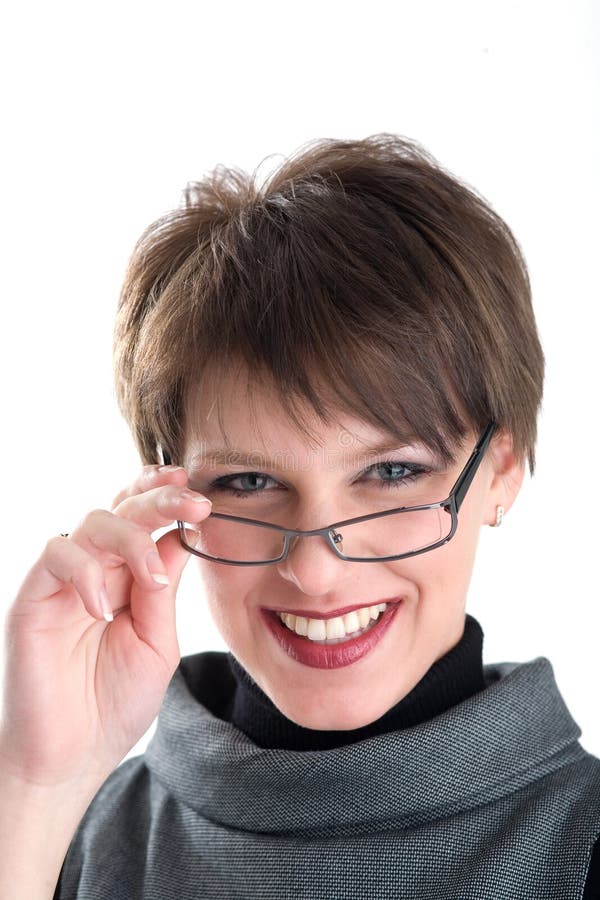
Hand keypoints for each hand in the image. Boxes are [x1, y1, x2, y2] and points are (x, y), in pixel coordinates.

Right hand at [0, 465, 211, 787]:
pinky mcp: (34, 598)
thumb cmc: (114, 703)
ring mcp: (64, 581)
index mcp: (127, 576)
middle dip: (162, 499)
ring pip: (93, 522)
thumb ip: (163, 592)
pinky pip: (57, 556)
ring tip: (152, 577)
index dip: (167, 496)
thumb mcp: (157, 642)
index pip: (144, 518)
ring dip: (131, 537)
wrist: (71, 758)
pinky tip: (104, 610)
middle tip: (195, 502)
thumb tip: (183, 535)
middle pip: (123, 508)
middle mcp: (96, 569)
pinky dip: (86, 573)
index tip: (201, 493)